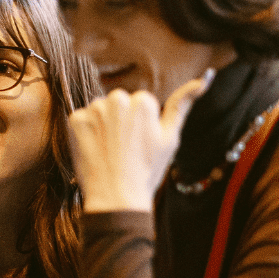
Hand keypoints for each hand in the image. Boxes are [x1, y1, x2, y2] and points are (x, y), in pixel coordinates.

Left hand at [68, 74, 211, 212]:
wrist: (116, 198)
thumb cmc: (147, 171)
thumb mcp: (170, 138)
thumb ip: (182, 105)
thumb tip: (203, 79)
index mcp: (143, 100)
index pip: (140, 102)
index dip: (141, 124)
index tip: (140, 142)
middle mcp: (117, 98)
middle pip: (119, 103)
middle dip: (121, 120)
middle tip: (125, 148)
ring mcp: (94, 109)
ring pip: (100, 111)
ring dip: (103, 125)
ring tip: (110, 150)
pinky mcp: (75, 120)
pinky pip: (81, 119)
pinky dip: (85, 133)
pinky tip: (95, 150)